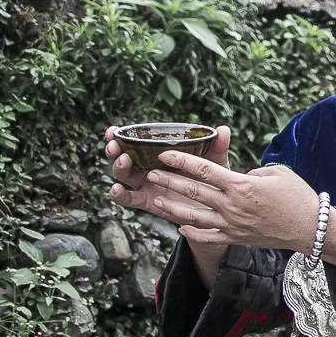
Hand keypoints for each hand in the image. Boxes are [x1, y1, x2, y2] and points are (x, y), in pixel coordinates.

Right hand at [106, 124, 229, 195]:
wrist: (215, 207)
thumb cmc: (212, 179)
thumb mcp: (214, 162)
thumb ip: (217, 147)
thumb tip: (223, 129)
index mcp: (159, 155)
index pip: (135, 143)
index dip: (122, 136)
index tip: (113, 130)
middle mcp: (148, 168)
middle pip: (123, 157)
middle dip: (115, 149)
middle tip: (114, 144)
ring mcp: (146, 185)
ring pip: (124, 176)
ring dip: (119, 168)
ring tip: (124, 160)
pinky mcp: (148, 202)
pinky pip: (130, 199)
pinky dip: (120, 195)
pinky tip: (117, 189)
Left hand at [114, 149, 321, 251]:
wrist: (310, 227)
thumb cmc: (298, 196)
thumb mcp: (277, 173)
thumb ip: (253, 172)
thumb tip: (240, 176)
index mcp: (241, 185)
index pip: (204, 169)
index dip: (182, 160)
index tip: (165, 154)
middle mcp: (232, 205)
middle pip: (193, 191)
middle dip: (169, 181)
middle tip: (152, 173)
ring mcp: (232, 224)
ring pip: (193, 215)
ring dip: (173, 206)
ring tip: (157, 199)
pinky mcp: (236, 238)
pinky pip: (208, 237)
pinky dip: (192, 234)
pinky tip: (181, 229)